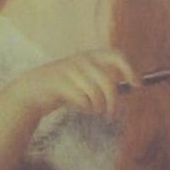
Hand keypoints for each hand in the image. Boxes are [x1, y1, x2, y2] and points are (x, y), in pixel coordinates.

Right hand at [20, 48, 137, 121]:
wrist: (32, 90)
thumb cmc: (64, 87)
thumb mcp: (84, 77)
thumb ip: (104, 78)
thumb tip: (133, 83)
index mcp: (90, 56)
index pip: (117, 56)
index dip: (130, 69)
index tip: (137, 85)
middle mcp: (81, 60)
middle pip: (108, 81)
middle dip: (113, 100)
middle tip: (112, 113)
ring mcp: (70, 71)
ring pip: (96, 94)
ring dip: (96, 106)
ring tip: (91, 108)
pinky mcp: (61, 83)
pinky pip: (83, 100)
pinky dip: (84, 107)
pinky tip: (77, 106)